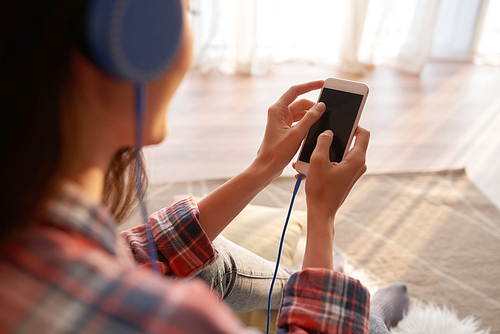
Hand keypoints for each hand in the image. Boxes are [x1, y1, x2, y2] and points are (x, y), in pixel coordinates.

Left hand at [255, 80, 325, 177]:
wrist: (266, 168)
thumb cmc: (276, 153)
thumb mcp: (297, 134)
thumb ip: (310, 119)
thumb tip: (321, 106)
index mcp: (277, 110)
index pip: (295, 91)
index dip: (310, 85)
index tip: (323, 84)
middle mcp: (279, 113)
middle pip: (301, 103)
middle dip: (314, 106)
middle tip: (327, 111)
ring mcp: (282, 122)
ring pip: (302, 114)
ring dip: (312, 117)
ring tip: (323, 121)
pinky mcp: (286, 131)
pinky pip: (300, 123)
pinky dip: (308, 124)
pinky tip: (316, 129)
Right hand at [301, 126, 369, 269]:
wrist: (320, 214)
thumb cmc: (320, 190)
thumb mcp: (317, 161)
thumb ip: (323, 142)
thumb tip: (328, 132)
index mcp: (356, 159)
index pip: (363, 133)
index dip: (353, 124)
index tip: (340, 121)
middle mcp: (358, 165)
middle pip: (351, 142)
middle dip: (334, 139)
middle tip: (320, 136)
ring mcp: (352, 172)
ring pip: (341, 153)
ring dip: (325, 152)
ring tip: (309, 155)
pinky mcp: (345, 178)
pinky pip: (336, 163)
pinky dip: (324, 163)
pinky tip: (307, 167)